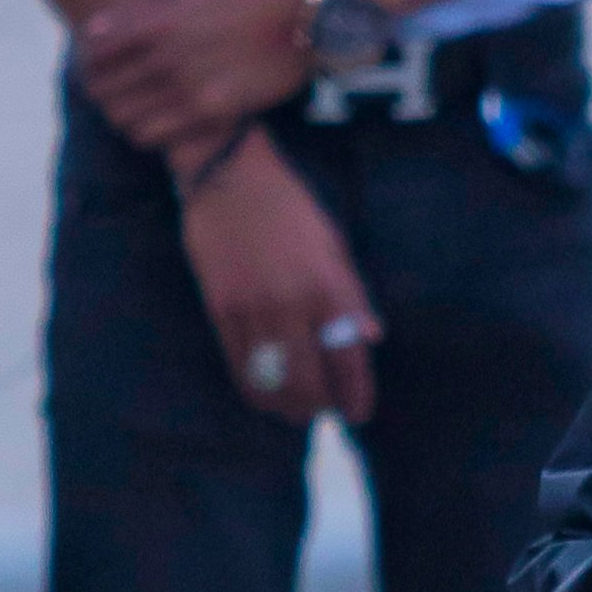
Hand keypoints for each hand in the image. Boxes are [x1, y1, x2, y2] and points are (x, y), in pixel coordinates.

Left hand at [82, 0, 310, 162]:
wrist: (301, 22)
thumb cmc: (246, 3)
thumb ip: (141, 13)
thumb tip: (93, 31)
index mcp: (157, 21)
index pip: (95, 55)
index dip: (91, 67)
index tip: (99, 73)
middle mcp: (166, 54)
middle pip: (104, 91)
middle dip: (104, 96)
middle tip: (116, 99)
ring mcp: (186, 86)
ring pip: (124, 118)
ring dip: (125, 118)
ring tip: (138, 115)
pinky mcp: (209, 112)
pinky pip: (154, 135)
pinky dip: (149, 134)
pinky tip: (161, 127)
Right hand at [181, 133, 378, 431]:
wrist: (230, 177)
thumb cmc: (290, 207)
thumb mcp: (333, 244)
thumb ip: (351, 294)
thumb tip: (371, 337)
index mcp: (327, 285)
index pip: (348, 357)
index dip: (356, 394)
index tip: (358, 414)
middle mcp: (292, 303)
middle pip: (309, 381)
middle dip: (319, 407)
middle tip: (324, 413)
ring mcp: (253, 308)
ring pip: (272, 379)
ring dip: (287, 406)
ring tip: (295, 412)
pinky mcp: (221, 308)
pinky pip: (238, 365)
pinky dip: (255, 388)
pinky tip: (265, 395)